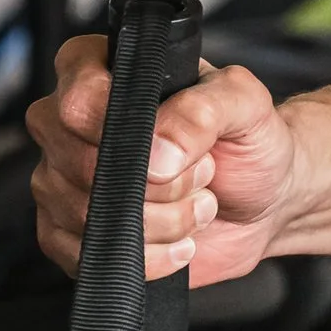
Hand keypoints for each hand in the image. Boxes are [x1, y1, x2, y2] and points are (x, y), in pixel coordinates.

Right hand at [28, 37, 297, 287]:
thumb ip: (204, 111)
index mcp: (102, 73)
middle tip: (201, 173)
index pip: (77, 100)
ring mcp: (66, 179)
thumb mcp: (245, 106)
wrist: (264, 202)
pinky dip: (146, 258)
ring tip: (196, 203)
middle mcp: (72, 125)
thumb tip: (158, 152)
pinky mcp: (73, 232)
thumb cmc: (248, 144)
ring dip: (162, 222)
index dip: (121, 132)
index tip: (169, 151)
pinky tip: (177, 242)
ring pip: (88, 216)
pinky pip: (83, 255)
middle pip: (84, 166)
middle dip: (162, 184)